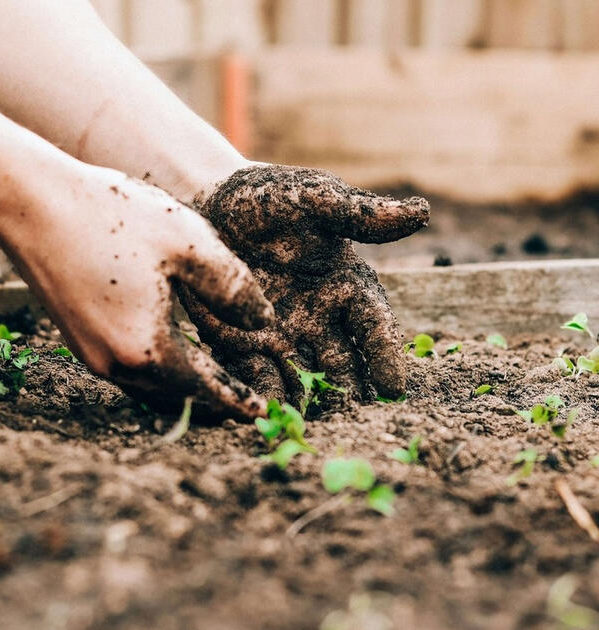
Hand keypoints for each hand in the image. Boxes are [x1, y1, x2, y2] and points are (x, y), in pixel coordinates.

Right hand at [4, 163, 273, 419]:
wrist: (31, 203)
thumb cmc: (112, 217)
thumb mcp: (189, 243)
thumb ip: (233, 288)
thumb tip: (263, 322)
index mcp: (147, 349)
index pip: (205, 388)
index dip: (237, 400)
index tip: (262, 413)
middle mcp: (115, 364)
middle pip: (177, 397)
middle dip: (214, 401)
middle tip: (244, 400)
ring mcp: (91, 355)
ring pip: (151, 388)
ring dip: (186, 389)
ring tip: (215, 382)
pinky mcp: (78, 340)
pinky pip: (130, 371)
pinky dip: (160, 372)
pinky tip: (173, 353)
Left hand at [181, 165, 429, 405]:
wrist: (210, 205)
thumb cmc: (269, 198)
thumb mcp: (313, 199)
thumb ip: (359, 214)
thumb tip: (421, 212)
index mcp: (346, 286)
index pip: (374, 326)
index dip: (386, 355)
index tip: (394, 387)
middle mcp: (320, 319)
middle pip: (343, 364)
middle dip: (350, 393)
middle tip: (356, 422)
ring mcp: (283, 336)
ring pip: (304, 378)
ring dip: (310, 403)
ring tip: (314, 429)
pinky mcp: (244, 344)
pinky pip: (258, 376)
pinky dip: (265, 396)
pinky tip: (267, 414)